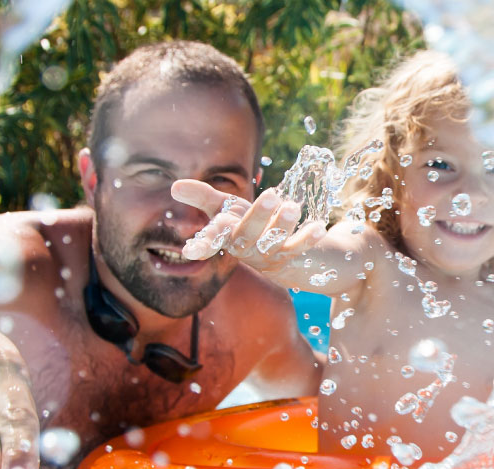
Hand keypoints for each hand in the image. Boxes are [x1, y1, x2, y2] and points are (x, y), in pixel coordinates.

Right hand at [171, 180, 326, 271]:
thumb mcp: (225, 208)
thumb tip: (174, 186)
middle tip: (270, 195)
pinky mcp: (290, 257)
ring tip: (294, 206)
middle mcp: (246, 249)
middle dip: (258, 216)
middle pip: (248, 235)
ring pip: (274, 242)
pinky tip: (319, 227)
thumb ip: (203, 197)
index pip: (212, 241)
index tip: (190, 250)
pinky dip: (308, 239)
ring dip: (284, 225)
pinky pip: (299, 249)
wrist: (281, 254)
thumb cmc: (247, 224)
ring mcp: (268, 255)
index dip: (202, 244)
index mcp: (227, 236)